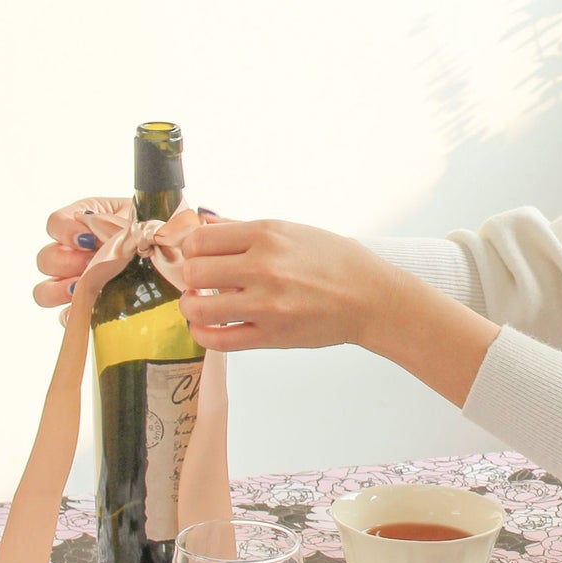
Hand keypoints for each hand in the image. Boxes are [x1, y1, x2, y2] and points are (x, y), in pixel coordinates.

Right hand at [33, 196, 217, 309]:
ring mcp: (78, 281)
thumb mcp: (147, 210)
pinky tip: (90, 311)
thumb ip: (127, 212)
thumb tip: (115, 227)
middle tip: (94, 265)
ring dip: (62, 291)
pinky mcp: (87, 306)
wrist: (179, 251)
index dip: (65, 231)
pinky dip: (73, 316)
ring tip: (87, 289)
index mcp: (84, 222)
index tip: (89, 238)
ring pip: (45, 291)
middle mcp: (75, 252)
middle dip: (66, 263)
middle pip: (45, 259)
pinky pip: (67, 316)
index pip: (55, 223)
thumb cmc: (163, 226)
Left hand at [177, 217, 405, 352]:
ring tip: (200, 303)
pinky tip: (204, 326)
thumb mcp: (291, 230)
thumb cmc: (336, 261)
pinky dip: (202, 333)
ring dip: (191, 305)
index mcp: (267, 235)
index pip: (201, 239)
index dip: (192, 248)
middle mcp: (263, 267)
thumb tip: (206, 222)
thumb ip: (243, 228)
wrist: (370, 297)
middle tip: (201, 279)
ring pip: (199, 306)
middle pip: (194, 270)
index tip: (199, 255)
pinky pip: (218, 340)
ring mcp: (266, 304)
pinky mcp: (271, 335)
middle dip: (191, 275)